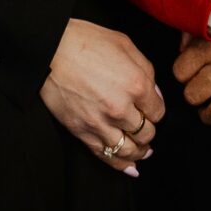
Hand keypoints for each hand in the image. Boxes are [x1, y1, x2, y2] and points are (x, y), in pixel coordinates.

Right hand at [39, 19, 164, 174]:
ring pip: (129, 150)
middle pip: (146, 133)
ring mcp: (101, 124)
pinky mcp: (82, 133)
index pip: (158, 111)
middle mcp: (121, 108)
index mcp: (136, 84)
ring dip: (139, 152)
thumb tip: (154, 94)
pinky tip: (131, 168)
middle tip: (146, 126)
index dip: (156, 110)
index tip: (151, 108)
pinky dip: (121, 165)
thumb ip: (146, 70)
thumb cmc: (87, 42)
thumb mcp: (125, 44)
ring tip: (143, 150)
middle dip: (148, 130)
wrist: (51, 50)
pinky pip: (106, 156)